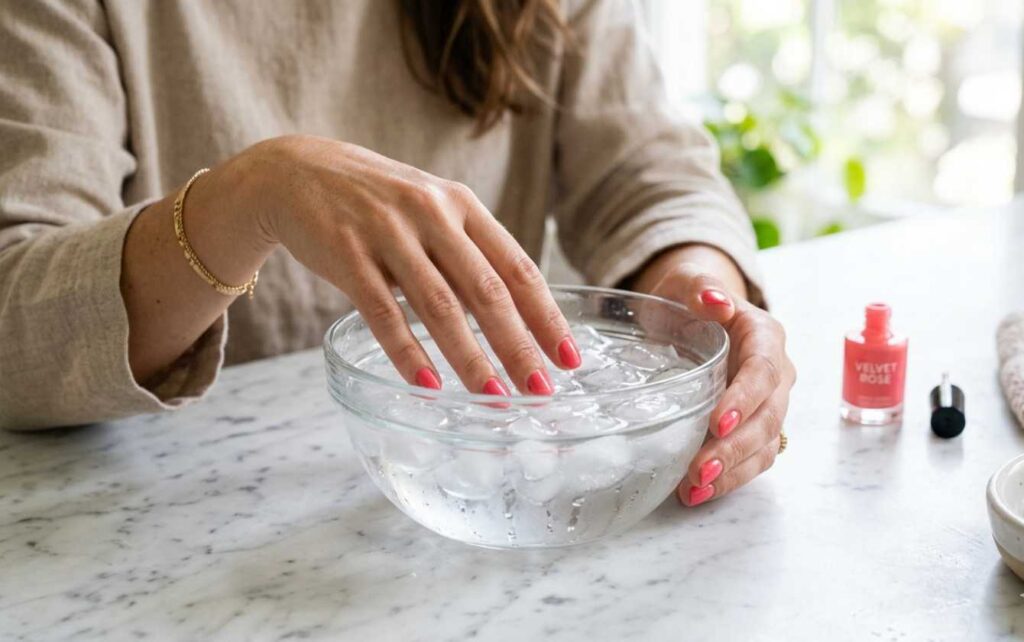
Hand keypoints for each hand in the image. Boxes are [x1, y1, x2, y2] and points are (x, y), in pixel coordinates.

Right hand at [235, 135, 579, 394]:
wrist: (295, 172)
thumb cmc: (376, 201)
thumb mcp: (430, 211)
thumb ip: (467, 254)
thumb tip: (514, 316)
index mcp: (462, 206)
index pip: (517, 268)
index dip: (546, 316)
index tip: (568, 358)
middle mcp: (432, 214)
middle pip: (487, 291)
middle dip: (518, 346)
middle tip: (540, 391)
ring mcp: (388, 232)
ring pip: (439, 306)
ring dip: (470, 359)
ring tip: (493, 400)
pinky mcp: (346, 253)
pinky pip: (383, 312)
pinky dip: (407, 352)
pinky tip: (427, 385)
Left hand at [634, 249, 794, 506]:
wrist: (692, 309)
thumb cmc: (689, 296)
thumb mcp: (688, 283)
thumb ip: (701, 288)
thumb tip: (716, 301)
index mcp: (765, 337)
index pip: (763, 372)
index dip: (744, 400)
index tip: (717, 423)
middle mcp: (776, 373)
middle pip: (767, 416)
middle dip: (735, 447)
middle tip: (700, 470)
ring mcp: (769, 403)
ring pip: (764, 444)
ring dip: (733, 471)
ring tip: (696, 490)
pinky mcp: (755, 426)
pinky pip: (752, 458)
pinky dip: (729, 478)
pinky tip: (697, 494)